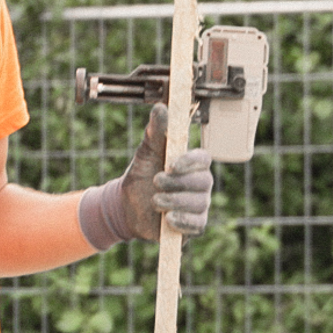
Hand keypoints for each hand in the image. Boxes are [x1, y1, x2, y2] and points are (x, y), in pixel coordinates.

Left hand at [78, 104, 215, 248]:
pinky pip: (196, 225)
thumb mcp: (145, 152)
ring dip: (175, 201)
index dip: (191, 162)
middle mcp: (201, 184)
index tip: (172, 164)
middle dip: (178, 183)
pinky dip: (182, 222)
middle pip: (202, 182)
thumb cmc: (142, 174)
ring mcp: (199, 204)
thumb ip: (155, 131)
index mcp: (193, 163)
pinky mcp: (193, 224)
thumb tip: (160, 107)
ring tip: (155, 200)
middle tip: (156, 182)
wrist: (127, 205)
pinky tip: (168, 219)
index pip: (204, 159)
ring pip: (198, 204)